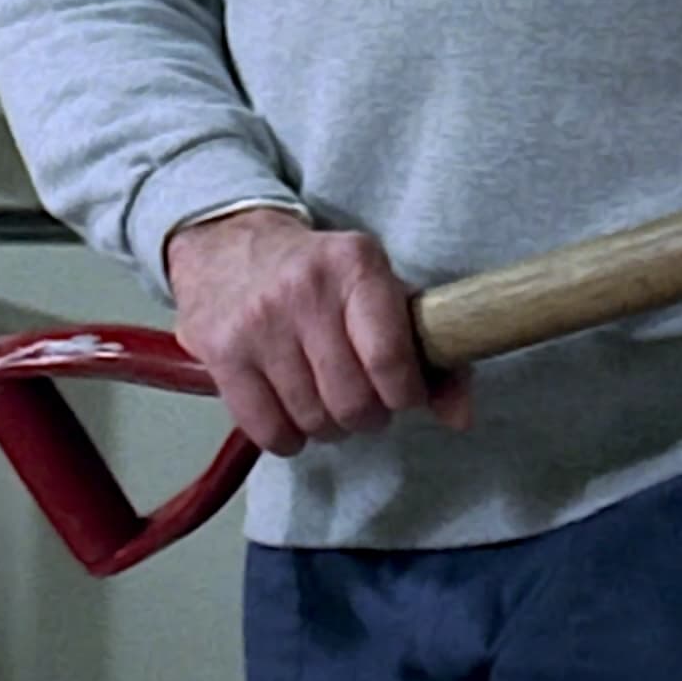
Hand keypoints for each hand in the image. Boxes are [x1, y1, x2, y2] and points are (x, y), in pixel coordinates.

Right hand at [163, 208, 469, 454]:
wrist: (227, 244)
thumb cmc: (318, 274)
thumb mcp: (379, 289)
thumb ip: (430, 350)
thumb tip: (460, 417)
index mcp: (355, 265)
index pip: (390, 358)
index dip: (405, 395)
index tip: (403, 395)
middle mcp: (304, 291)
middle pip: (353, 402)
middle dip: (367, 415)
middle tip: (362, 400)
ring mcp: (258, 323)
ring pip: (313, 420)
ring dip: (328, 426)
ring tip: (326, 399)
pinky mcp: (222, 353)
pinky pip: (269, 431)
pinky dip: (289, 437)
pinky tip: (292, 410)